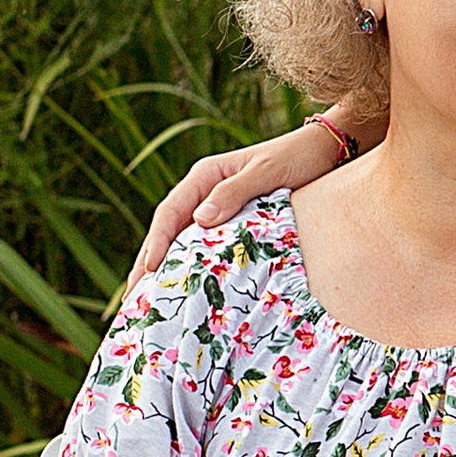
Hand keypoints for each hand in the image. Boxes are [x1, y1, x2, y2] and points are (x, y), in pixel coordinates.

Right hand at [130, 120, 353, 280]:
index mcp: (205, 175)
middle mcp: (205, 192)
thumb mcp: (266, 172)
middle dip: (147, 264)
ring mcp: (217, 209)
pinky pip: (204, 248)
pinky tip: (185, 292)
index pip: (170, 212)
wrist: (324, 152)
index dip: (158, 241)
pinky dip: (190, 268)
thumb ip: (234, 192)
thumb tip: (200, 221)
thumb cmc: (296, 158)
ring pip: (182, 243)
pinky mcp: (233, 223)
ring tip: (147, 304)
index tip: (150, 269)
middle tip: (131, 300)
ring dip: (164, 271)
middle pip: (167, 231)